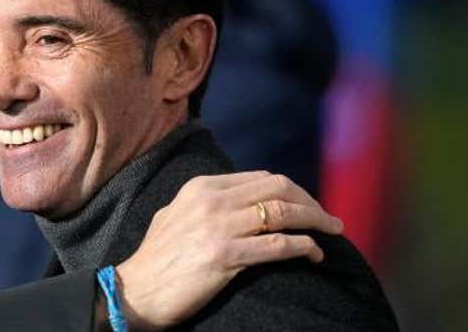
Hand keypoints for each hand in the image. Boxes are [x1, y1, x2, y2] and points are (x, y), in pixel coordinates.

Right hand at [114, 171, 342, 330]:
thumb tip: (239, 200)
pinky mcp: (225, 256)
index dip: (293, 190)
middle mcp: (212, 201)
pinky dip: (303, 247)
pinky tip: (313, 254)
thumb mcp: (175, 215)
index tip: (308, 206)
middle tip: (328, 219)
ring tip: (332, 233)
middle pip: (278, 188)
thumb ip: (205, 203)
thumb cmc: (156, 259)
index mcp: (201, 188)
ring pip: (283, 213)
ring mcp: (218, 227)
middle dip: (311, 202)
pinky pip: (278, 245)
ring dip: (315, 221)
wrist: (135, 291)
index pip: (261, 177)